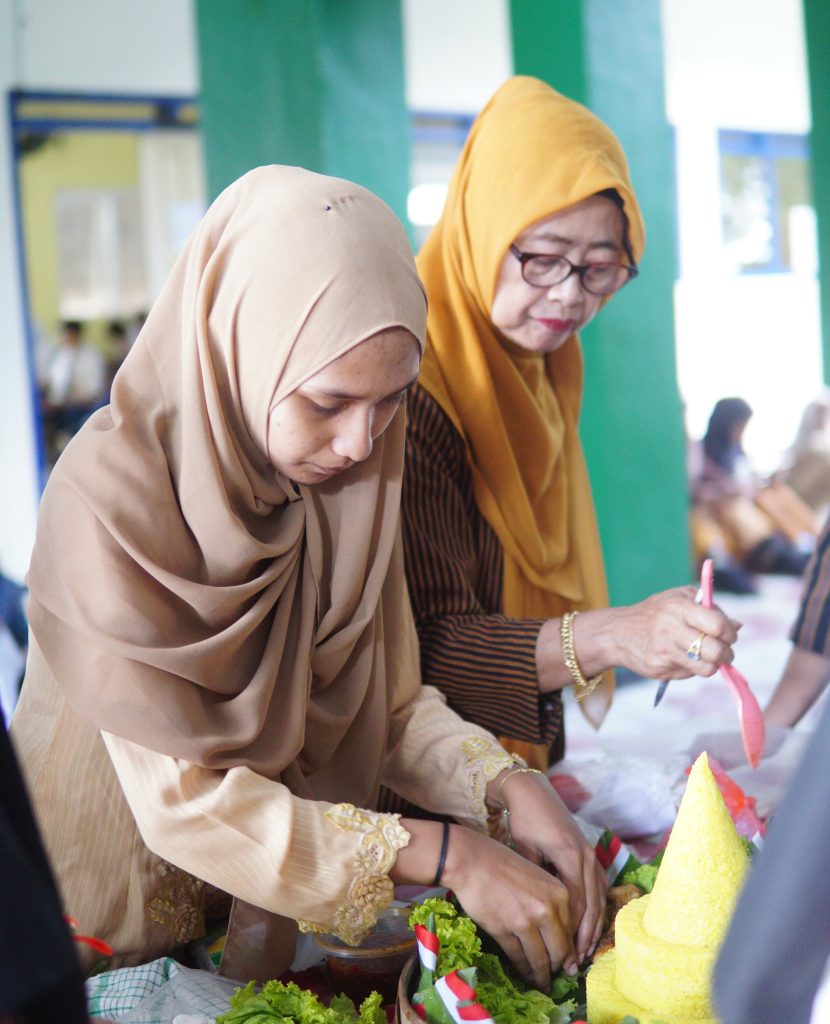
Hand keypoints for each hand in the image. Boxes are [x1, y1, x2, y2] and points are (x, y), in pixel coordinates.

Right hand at [439, 822, 577, 990]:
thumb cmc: (505, 865)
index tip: (567, 965)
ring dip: (540, 976)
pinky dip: (522, 969)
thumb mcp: (538, 879)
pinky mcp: (503, 930)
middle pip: (558, 951)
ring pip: (539, 959)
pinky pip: (518, 957)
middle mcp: (547, 909)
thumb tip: (563, 940)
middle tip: (554, 978)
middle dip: (557, 968)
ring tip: (541, 984)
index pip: (571, 934)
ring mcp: (525, 921)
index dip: (568, 953)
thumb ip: (553, 905)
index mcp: (560, 894)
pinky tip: (523, 974)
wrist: (472, 860)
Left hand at [497, 770, 605, 967]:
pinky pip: (598, 886)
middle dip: (585, 936)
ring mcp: (590, 854)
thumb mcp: (525, 849)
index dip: (572, 932)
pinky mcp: (589, 853)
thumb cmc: (525, 820)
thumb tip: (538, 913)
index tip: (564, 955)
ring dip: (593, 926)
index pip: (577, 903)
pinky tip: (591, 925)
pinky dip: (596, 907)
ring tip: (584, 952)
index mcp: (570, 856)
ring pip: (599, 897)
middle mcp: (585, 856)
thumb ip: (535, 879)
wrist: (534, 791)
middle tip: (576, 963)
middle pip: (592, 904)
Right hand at [596, 586, 740, 680]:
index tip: (729, 635)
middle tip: (725, 653)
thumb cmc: (655, 612)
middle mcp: (671, 628)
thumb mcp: (679, 598)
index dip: (729, 633)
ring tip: (707, 658)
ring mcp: (664, 651)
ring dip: (713, 665)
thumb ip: (710, 609)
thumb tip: (738, 626)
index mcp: (679, 607)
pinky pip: (689, 674)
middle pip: (715, 651)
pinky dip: (692, 669)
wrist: (617, 632)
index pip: (718, 625)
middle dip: (727, 654)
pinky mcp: (659, 668)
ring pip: (706, 668)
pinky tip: (683, 659)